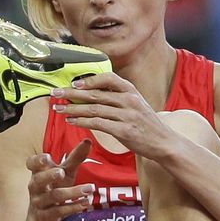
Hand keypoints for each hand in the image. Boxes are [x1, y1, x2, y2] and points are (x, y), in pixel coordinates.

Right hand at [25, 138, 94, 220]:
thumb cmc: (53, 191)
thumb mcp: (65, 174)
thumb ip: (75, 158)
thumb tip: (88, 140)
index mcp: (38, 173)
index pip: (31, 164)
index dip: (37, 161)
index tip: (47, 157)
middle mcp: (36, 188)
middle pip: (38, 180)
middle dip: (49, 175)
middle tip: (62, 172)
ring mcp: (40, 203)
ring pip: (53, 196)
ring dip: (72, 192)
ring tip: (89, 189)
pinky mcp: (46, 217)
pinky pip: (58, 212)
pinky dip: (72, 207)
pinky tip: (85, 203)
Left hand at [51, 72, 171, 158]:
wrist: (164, 142)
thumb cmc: (147, 125)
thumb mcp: (137, 104)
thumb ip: (118, 98)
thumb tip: (92, 94)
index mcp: (131, 91)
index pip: (108, 78)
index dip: (89, 79)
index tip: (74, 83)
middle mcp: (129, 100)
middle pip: (95, 93)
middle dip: (72, 93)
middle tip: (56, 93)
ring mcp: (127, 115)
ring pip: (94, 109)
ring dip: (73, 109)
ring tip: (59, 110)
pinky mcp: (125, 131)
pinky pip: (98, 124)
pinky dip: (83, 122)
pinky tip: (72, 122)